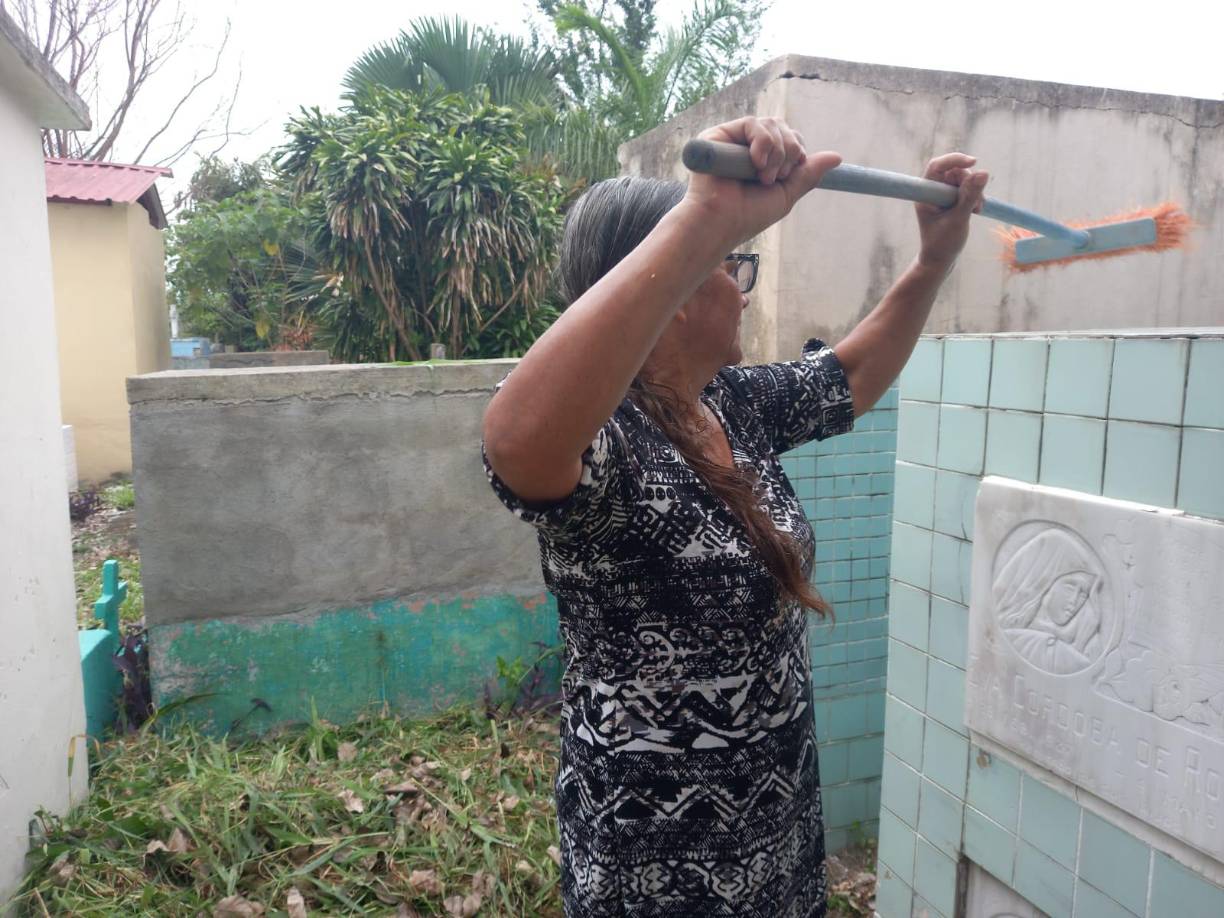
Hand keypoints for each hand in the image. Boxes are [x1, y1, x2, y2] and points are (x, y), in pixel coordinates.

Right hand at [680, 116, 841, 244]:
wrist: (721, 222)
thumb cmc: (748, 214)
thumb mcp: (787, 194)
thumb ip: (808, 174)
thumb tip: (837, 157)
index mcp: (763, 159)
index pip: (790, 140)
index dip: (796, 151)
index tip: (790, 174)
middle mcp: (748, 147)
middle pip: (783, 128)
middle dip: (790, 151)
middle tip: (778, 177)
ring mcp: (734, 140)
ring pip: (771, 124)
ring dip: (776, 151)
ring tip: (763, 176)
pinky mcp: (719, 135)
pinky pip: (753, 123)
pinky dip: (762, 142)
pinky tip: (756, 163)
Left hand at [914, 153, 988, 269]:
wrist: (940, 260)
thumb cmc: (942, 243)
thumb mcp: (958, 220)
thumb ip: (970, 197)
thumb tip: (983, 173)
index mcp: (926, 194)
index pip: (937, 166)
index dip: (954, 160)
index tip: (973, 162)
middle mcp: (933, 191)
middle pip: (955, 171)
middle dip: (970, 182)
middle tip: (977, 203)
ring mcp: (943, 195)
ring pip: (964, 180)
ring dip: (975, 192)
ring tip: (976, 210)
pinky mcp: (952, 200)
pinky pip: (968, 189)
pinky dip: (975, 197)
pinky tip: (977, 210)